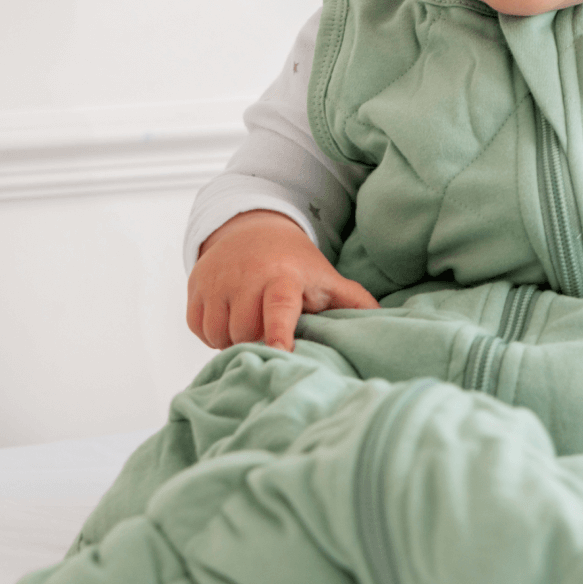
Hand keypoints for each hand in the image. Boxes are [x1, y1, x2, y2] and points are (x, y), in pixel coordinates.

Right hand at [187, 209, 378, 351]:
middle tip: (274, 331)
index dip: (278, 334)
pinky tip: (232, 318)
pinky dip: (214, 333)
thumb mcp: (326, 279)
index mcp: (283, 278)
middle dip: (259, 340)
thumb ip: (354, 302)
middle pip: (247, 333)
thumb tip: (386, 325)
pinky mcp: (194, 289)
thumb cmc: (297, 264)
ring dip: (235, 339)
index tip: (279, 353)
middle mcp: (246, 278)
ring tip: (254, 323)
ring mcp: (216, 283)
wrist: (252, 230)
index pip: (278, 308)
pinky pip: (199, 330)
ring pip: (220, 335)